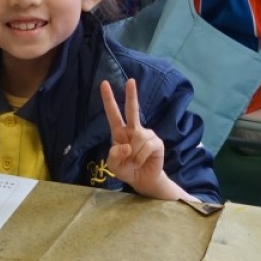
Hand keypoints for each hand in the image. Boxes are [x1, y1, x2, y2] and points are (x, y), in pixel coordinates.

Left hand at [100, 79, 178, 199]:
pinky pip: (146, 147)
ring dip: (134, 156)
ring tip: (135, 162)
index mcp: (119, 132)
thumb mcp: (114, 165)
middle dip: (131, 95)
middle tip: (131, 80)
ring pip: (137, 140)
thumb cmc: (127, 169)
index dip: (108, 99)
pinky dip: (141, 158)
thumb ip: (114, 156)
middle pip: (132, 110)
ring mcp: (146, 134)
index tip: (104, 84)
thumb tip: (126, 145)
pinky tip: (143, 161)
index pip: (113, 114)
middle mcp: (134, 130)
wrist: (143, 180)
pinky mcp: (157, 142)